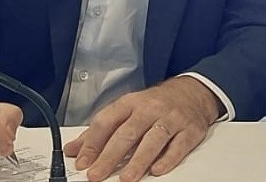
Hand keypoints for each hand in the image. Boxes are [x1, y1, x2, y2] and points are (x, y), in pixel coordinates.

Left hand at [63, 77, 222, 181]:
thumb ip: (100, 130)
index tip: (82, 161)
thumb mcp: (126, 110)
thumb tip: (73, 149)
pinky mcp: (190, 130)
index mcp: (130, 103)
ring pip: (153, 140)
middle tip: (97, 174)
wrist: (193, 92)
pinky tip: (157, 170)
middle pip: (128, 133)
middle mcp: (150, 109)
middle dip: (110, 156)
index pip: (107, 121)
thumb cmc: (156, 103)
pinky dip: (168, 158)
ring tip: (126, 178)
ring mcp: (171, 119)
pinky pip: (179, 145)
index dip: (92, 142)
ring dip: (138, 160)